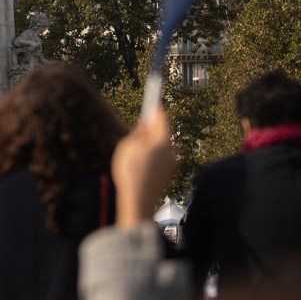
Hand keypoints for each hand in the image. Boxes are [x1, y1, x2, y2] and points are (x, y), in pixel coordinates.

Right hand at [113, 106, 174, 226]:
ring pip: (162, 145)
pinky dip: (153, 155)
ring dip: (152, 142)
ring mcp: (173, 162)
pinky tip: (140, 164)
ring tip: (135, 151)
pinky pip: (162, 157)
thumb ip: (138, 132)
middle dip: (152, 127)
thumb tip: (144, 125)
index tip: (152, 97)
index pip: (161, 116)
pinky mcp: (169, 174)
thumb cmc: (131, 171)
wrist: (138, 201)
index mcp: (163, 139)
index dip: (155, 106)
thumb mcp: (128, 145)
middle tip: (138, 127)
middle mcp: (172, 149)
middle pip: (163, 131)